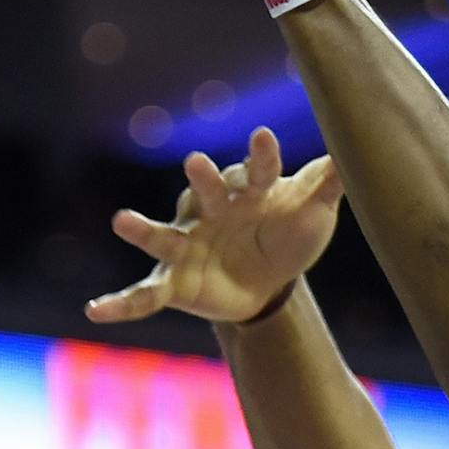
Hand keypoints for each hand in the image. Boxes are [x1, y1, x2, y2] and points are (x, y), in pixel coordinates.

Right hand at [87, 128, 345, 325]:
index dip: (262, 157)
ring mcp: (187, 245)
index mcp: (250, 192)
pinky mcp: (173, 280)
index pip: (259, 171)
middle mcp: (212, 211)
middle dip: (202, 178)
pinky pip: (144, 293)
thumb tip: (353, 154)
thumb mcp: (314, 214)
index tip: (264, 137)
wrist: (267, 284)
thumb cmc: (289, 235)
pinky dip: (121, 303)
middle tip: (197, 162)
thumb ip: (327, 186)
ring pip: (162, 235)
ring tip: (121, 221)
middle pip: (206, 191)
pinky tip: (95, 311)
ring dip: (142, 229)